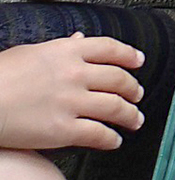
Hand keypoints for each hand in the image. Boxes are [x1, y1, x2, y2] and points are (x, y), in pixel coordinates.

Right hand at [0, 34, 144, 150]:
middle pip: (118, 79)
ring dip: (130, 115)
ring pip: (115, 107)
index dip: (129, 56)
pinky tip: (114, 141)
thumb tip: (80, 39)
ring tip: (135, 120)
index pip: (110, 49)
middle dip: (133, 89)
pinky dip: (111, 138)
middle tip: (138, 95)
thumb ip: (60, 47)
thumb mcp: (29, 53)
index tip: (139, 61)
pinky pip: (98, 134)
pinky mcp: (62, 130)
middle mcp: (75, 74)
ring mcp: (71, 102)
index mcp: (66, 51)